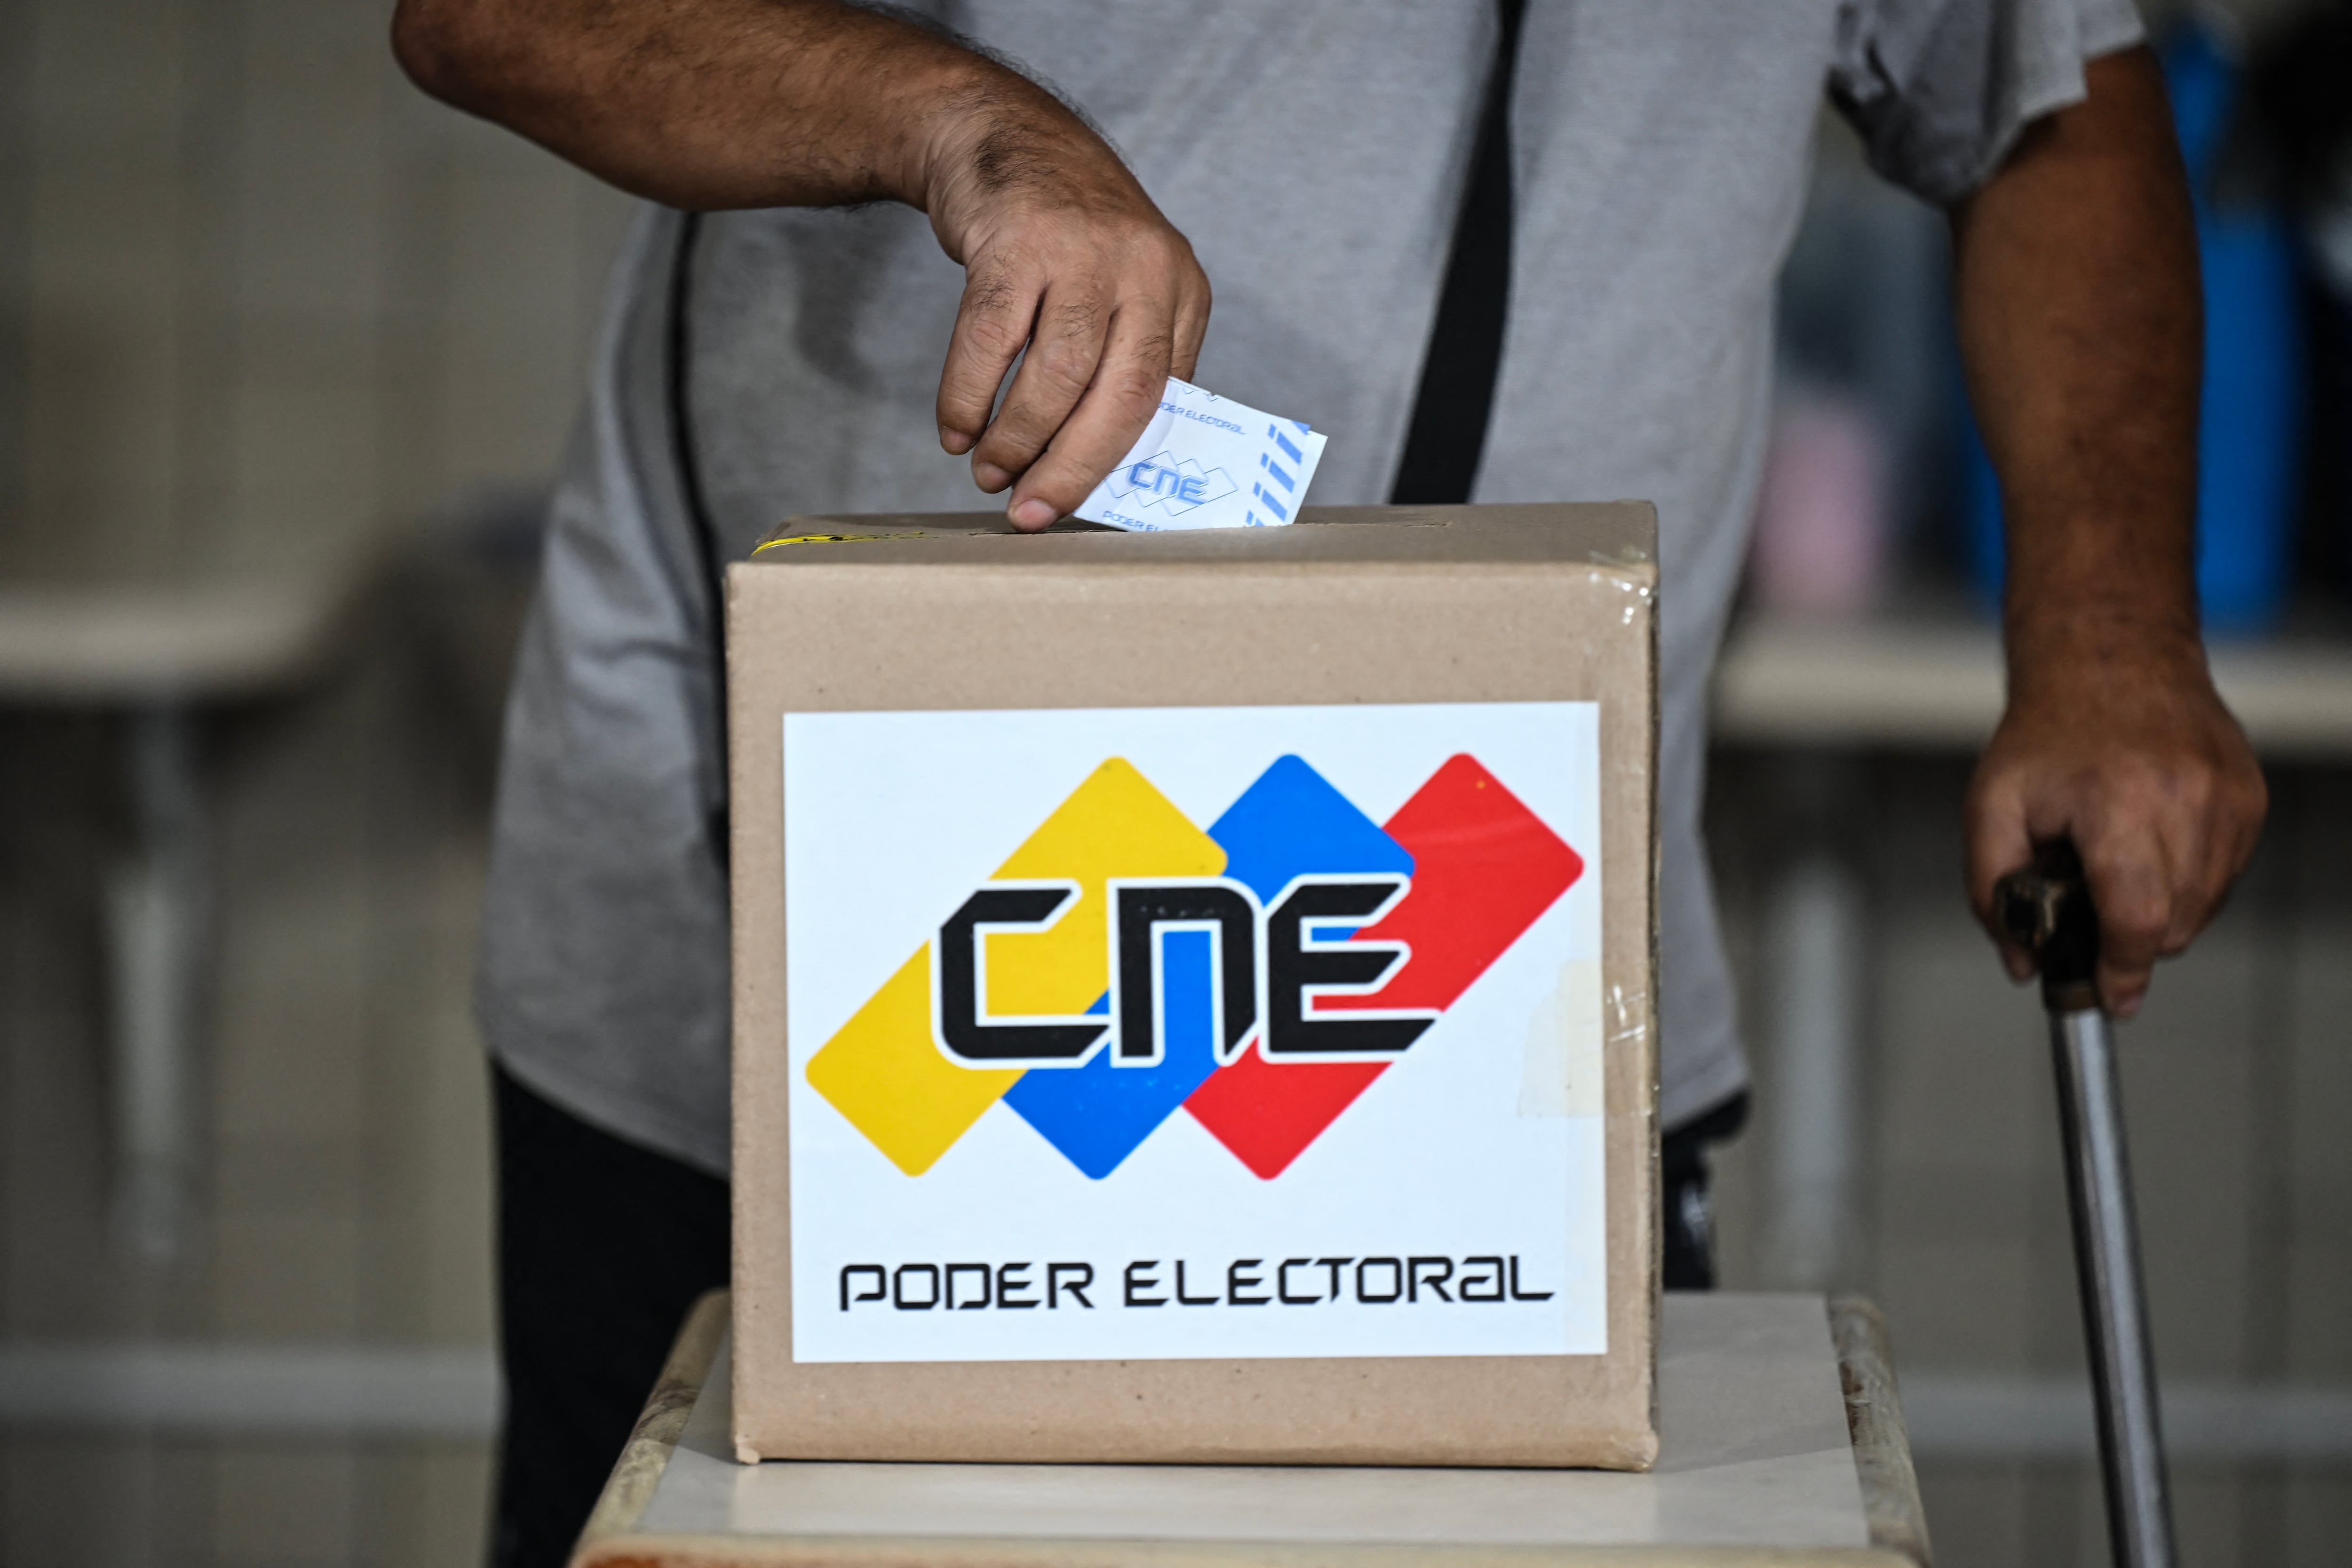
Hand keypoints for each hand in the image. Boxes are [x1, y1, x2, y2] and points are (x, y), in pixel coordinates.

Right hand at [921, 98, 1208, 530]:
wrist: (1003, 134)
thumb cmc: (1064, 234)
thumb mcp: (1124, 283)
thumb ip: (1125, 361)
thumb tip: (1098, 467)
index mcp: (1181, 290)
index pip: (1162, 398)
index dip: (1117, 463)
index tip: (1078, 506)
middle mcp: (1144, 269)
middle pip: (1120, 397)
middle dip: (1071, 468)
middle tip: (1030, 511)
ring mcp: (1081, 252)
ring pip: (1057, 377)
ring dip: (1017, 440)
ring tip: (989, 472)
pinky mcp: (1016, 241)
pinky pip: (992, 342)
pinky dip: (968, 397)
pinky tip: (956, 430)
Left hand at [1965, 624, 2265, 1016]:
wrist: (2110, 661)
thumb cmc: (2048, 734)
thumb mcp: (1990, 806)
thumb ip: (1992, 890)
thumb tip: (2021, 960)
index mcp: (2118, 801)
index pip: (2137, 917)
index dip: (2122, 970)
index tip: (2109, 996)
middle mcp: (2186, 800)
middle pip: (2172, 924)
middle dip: (2129, 938)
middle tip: (2091, 911)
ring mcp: (2227, 800)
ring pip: (2202, 907)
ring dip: (2159, 911)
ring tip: (2116, 865)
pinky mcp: (2250, 800)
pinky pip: (2222, 876)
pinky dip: (2186, 881)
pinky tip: (2149, 848)